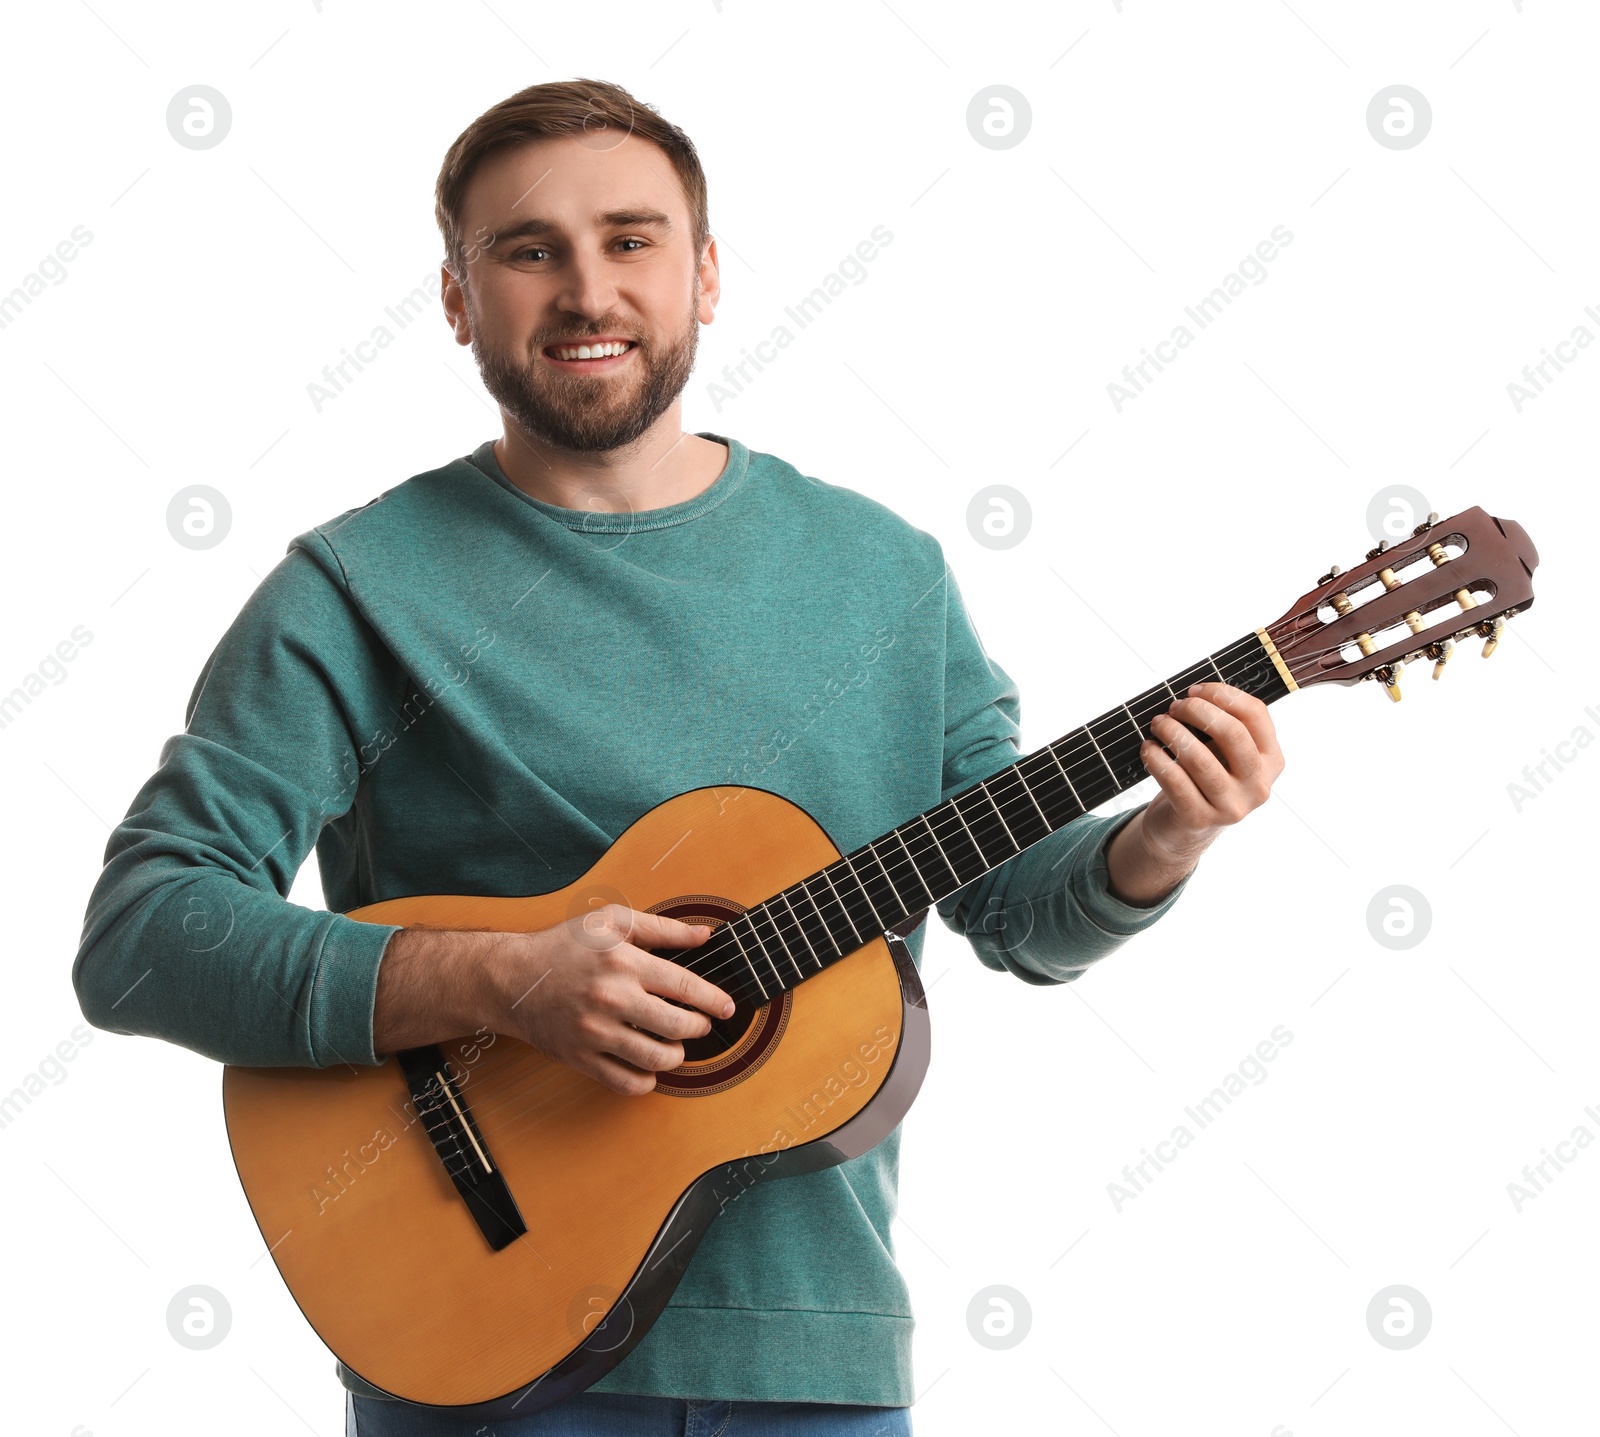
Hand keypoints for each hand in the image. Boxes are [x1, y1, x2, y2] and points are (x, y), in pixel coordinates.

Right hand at [484, 905, 736, 1094]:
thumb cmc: (565, 946)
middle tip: (698, 1024)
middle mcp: (611, 998)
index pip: (685, 986)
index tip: (727, 1008)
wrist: (512, 979)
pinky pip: (626, 1082)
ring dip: (676, 1056)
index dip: (714, 1000)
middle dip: (698, 1028)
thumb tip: (706, 934)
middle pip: (677, 1026)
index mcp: (623, 962)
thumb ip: (662, 928)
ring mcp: (595, 1032)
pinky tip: (649, 1065)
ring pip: (656, 1058)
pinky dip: (647, 1080)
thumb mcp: (611, 922)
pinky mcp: (581, 1058)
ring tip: (675, 1045)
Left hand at [1106, 682, 1284, 903]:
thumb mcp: (1224, 753)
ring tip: (1158, 724)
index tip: (1194, 690)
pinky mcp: (1201, 819)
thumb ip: (1221, 726)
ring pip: (1200, 758)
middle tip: (1174, 707)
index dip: (1222, 694)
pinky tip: (1148, 748)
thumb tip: (1194, 693)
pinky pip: (1175, 781)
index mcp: (1271, 760)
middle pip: (1232, 733)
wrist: (1184, 830)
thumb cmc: (1203, 779)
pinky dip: (1157, 759)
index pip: (1255, 714)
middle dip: (1197, 711)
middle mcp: (1258, 785)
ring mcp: (1232, 806)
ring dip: (1173, 732)